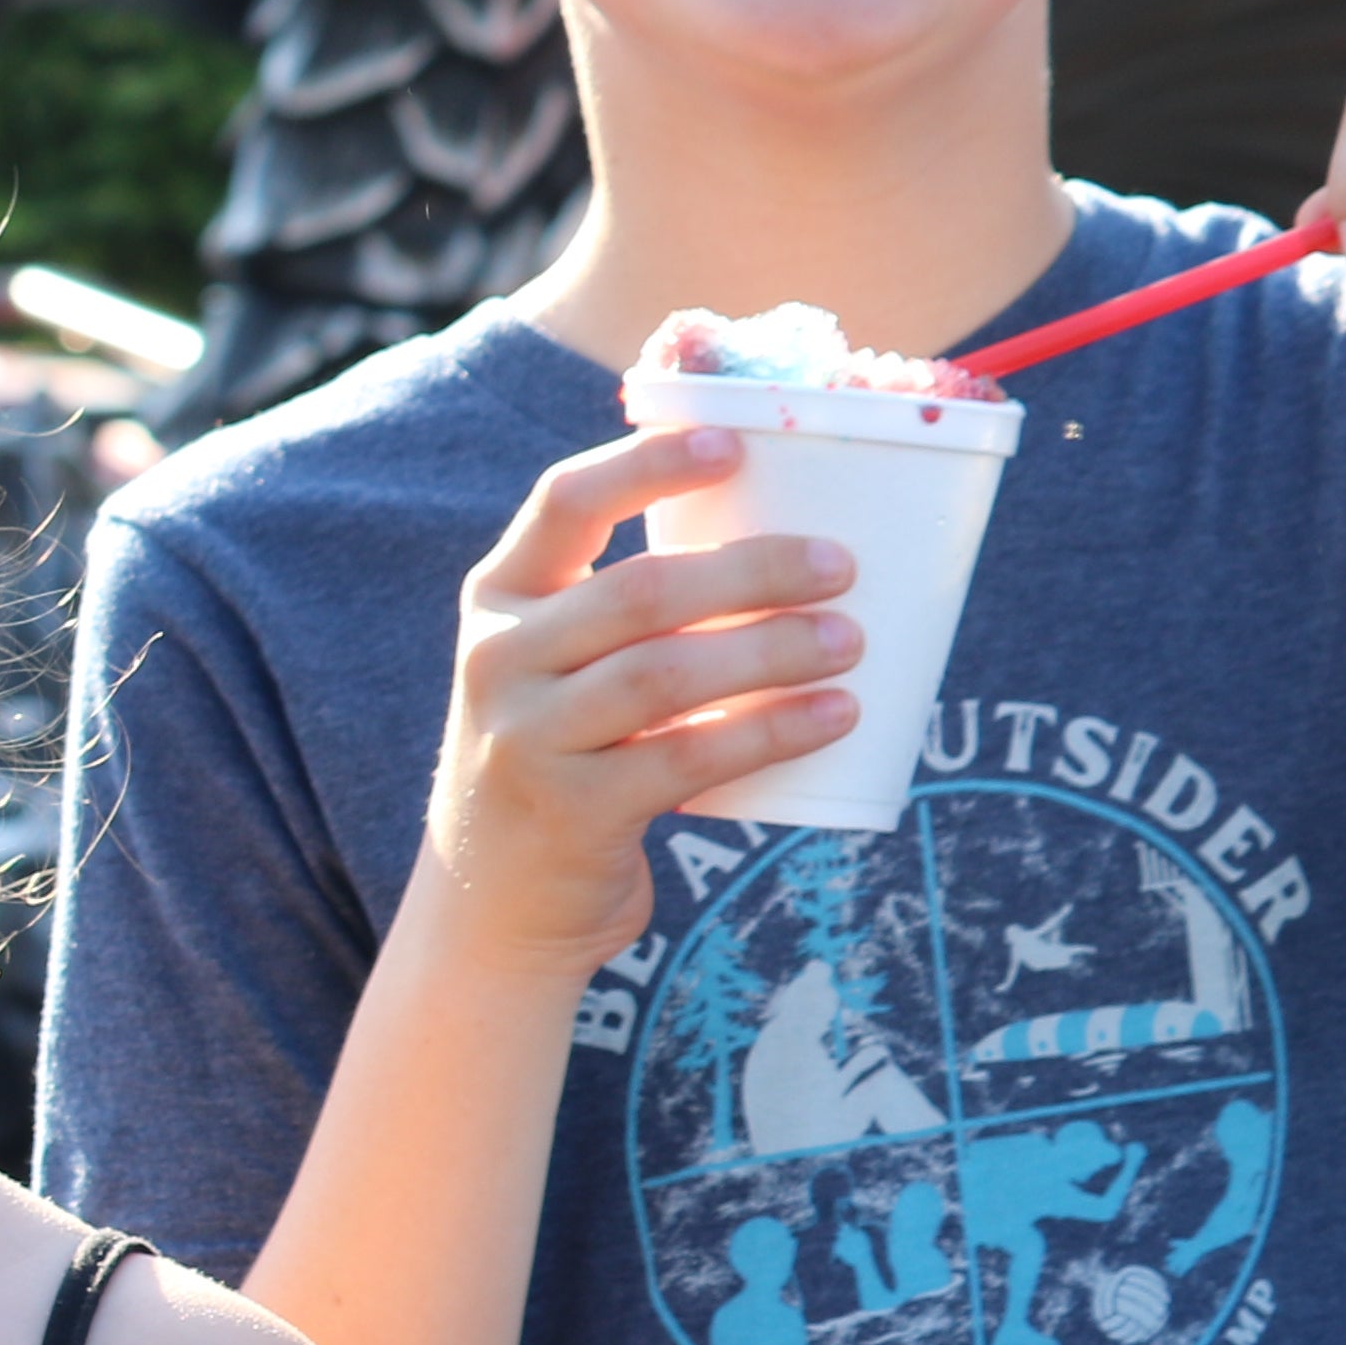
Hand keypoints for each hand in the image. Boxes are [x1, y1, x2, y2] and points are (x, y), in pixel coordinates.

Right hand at [410, 426, 857, 982]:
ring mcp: (526, 740)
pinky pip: (687, 758)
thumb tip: (797, 545)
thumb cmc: (564, 758)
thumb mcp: (557, 672)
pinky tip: (837, 717)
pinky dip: (772, 731)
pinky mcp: (572, 813)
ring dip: (772, 650)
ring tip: (852, 643)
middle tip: (842, 566)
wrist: (493, 903)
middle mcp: (498, 660)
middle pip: (637, 591)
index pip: (564, 503)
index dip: (649, 463)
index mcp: (497, 600)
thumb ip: (628, 617)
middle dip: (751, 570)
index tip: (736, 441)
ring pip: (664, 673)